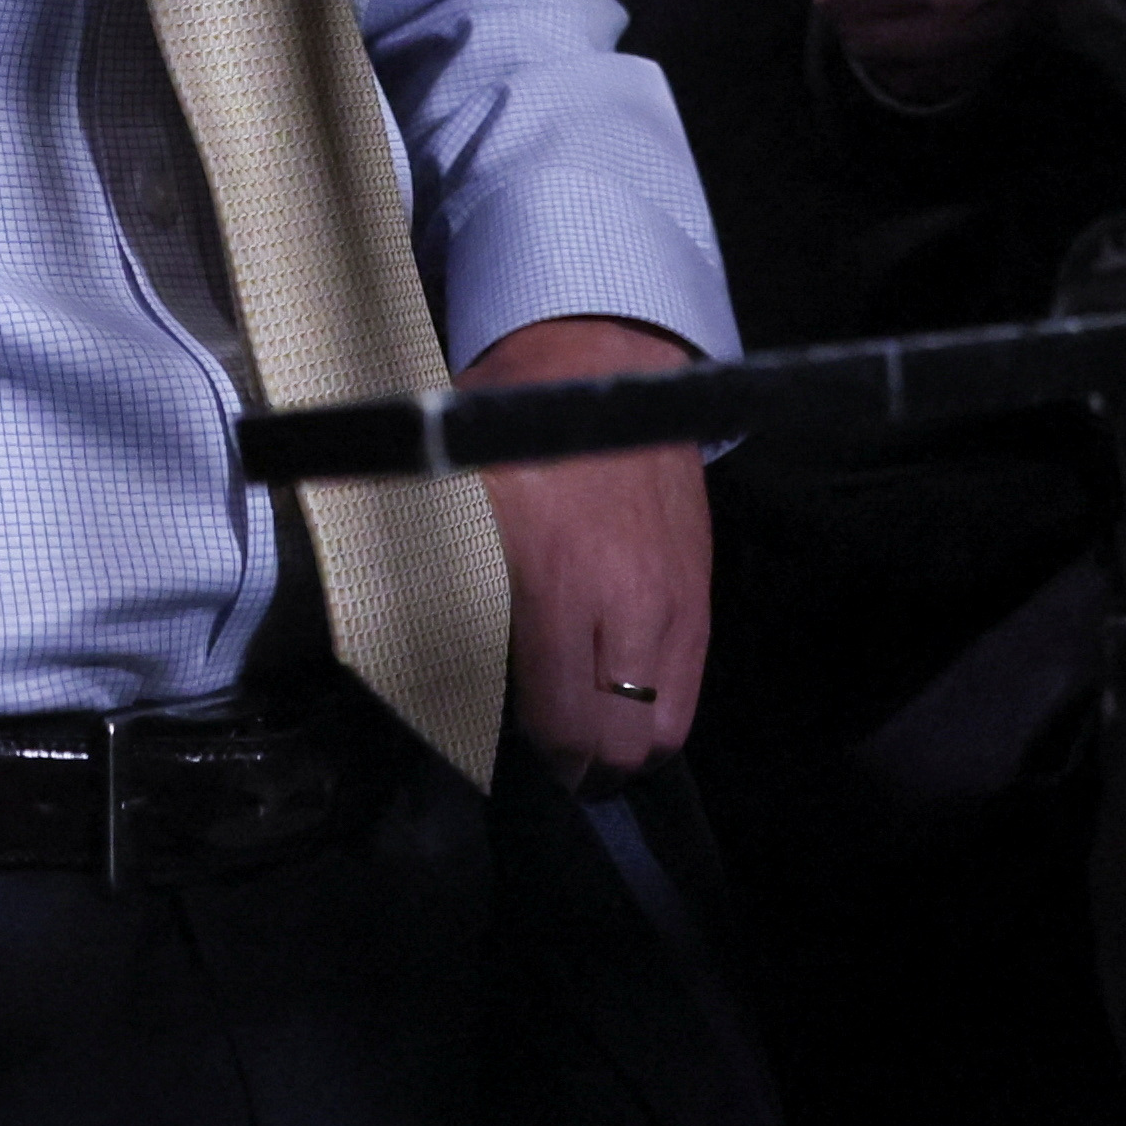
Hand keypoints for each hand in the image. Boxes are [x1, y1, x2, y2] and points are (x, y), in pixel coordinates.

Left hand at [471, 313, 710, 783]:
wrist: (600, 362)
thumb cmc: (509, 427)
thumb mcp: (453, 493)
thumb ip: (446, 579)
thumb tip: (424, 657)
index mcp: (552, 575)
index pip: (560, 719)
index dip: (536, 755)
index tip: (512, 750)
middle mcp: (622, 597)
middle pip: (614, 743)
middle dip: (578, 763)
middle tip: (547, 748)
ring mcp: (672, 599)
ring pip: (661, 731)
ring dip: (621, 743)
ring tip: (585, 726)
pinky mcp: (701, 592)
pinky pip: (690, 690)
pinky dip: (657, 708)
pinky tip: (622, 691)